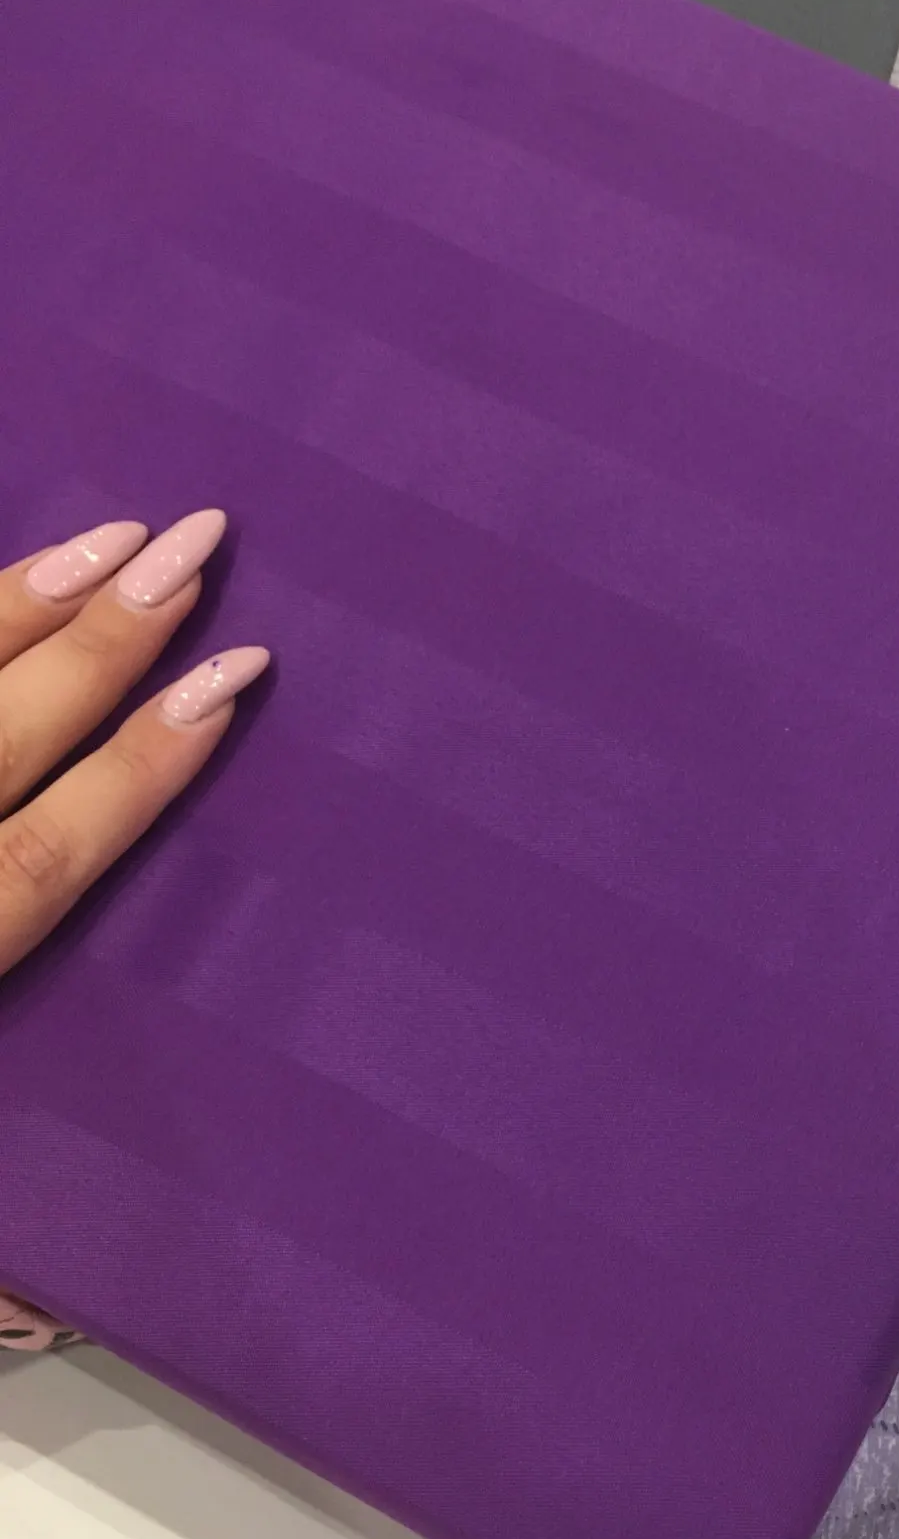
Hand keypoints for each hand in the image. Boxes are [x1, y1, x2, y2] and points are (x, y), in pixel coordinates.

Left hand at [0, 510, 268, 977]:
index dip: (148, 765)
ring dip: (23, 605)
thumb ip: (8, 983)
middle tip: (191, 550)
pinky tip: (7, 579)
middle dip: (109, 644)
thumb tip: (121, 997)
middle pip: (12, 734)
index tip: (235, 678)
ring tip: (110, 541)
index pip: (54, 849)